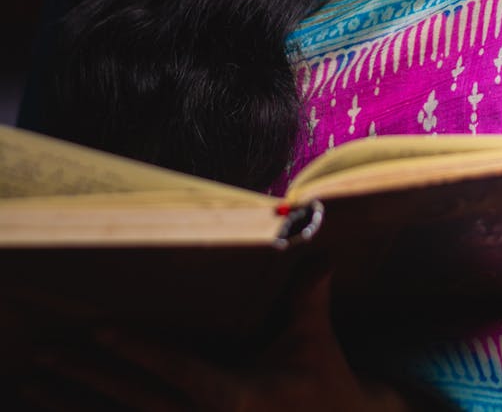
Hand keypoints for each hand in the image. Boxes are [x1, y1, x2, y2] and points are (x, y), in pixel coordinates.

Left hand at [18, 270, 415, 410]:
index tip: (100, 330)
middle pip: (136, 400)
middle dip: (88, 376)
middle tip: (46, 354)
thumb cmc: (321, 380)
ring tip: (37, 380)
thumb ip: (310, 294)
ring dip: (79, 401)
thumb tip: (321, 248)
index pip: (179, 371)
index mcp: (237, 398)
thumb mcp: (314, 337)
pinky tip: (61, 403)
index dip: (140, 350)